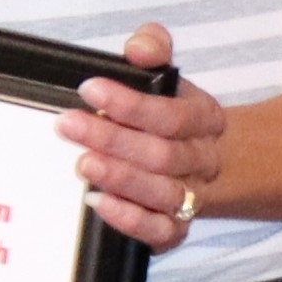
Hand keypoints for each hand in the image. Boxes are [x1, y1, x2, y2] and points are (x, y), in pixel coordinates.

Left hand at [58, 21, 225, 249]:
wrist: (212, 166)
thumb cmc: (174, 116)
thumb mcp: (167, 77)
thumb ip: (153, 50)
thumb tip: (137, 50)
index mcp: (204, 120)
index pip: (173, 115)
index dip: (131, 104)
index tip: (90, 89)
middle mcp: (202, 161)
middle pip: (162, 155)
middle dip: (113, 139)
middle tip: (69, 125)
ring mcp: (191, 198)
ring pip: (162, 193)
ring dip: (121, 178)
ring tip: (83, 163)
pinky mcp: (174, 229)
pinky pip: (160, 231)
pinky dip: (130, 219)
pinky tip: (98, 202)